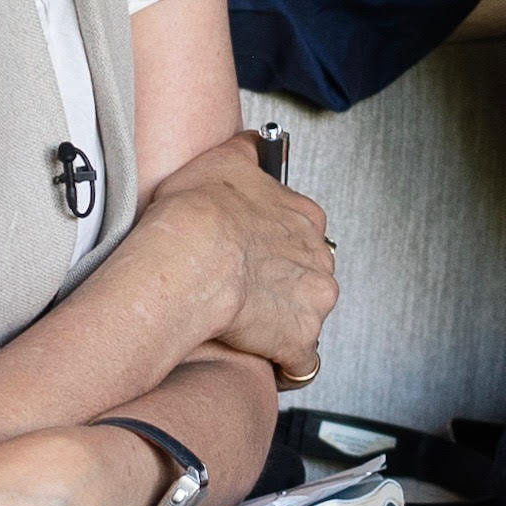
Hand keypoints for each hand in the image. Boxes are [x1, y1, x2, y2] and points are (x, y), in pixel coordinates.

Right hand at [132, 130, 335, 380]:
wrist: (189, 257)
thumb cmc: (198, 213)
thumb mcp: (222, 160)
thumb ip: (245, 151)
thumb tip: (252, 142)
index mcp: (303, 217)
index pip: (303, 233)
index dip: (276, 245)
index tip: (254, 252)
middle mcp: (316, 258)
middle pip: (309, 275)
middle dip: (284, 285)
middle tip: (246, 289)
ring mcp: (312, 301)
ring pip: (308, 316)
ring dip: (285, 322)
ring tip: (248, 324)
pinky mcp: (298, 340)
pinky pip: (300, 361)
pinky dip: (286, 363)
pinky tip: (264, 358)